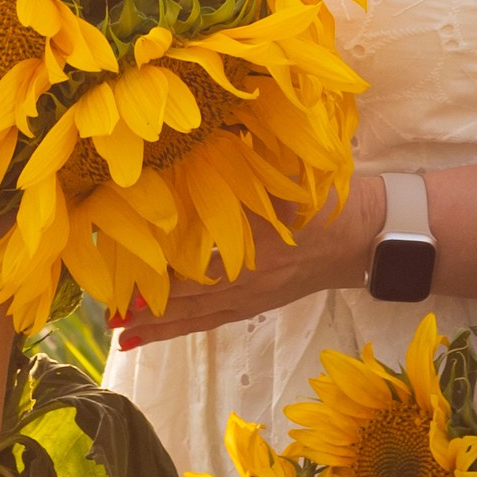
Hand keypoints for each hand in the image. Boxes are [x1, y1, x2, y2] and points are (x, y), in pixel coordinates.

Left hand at [113, 176, 387, 348]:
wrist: (369, 235)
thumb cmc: (328, 200)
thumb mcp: (287, 178)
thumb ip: (247, 166)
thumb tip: (208, 138)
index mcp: (254, 246)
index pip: (196, 268)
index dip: (159, 278)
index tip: (123, 282)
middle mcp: (250, 278)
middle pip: (190, 299)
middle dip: (148, 308)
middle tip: (107, 315)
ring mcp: (255, 295)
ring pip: (200, 317)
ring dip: (162, 328)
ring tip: (125, 337)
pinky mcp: (261, 303)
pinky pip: (217, 320)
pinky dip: (187, 328)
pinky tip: (164, 332)